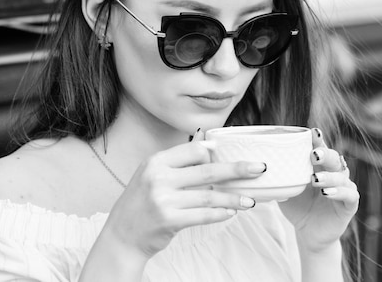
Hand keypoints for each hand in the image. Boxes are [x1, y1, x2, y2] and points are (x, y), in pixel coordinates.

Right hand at [101, 135, 265, 258]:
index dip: (216, 152)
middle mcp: (159, 177)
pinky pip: (204, 215)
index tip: (234, 153)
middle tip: (260, 168)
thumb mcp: (152, 175)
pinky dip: (220, 213)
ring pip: (210, 195)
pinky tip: (231, 212)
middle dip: (237, 169)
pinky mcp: (169, 220)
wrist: (121, 236)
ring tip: (250, 200)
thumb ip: (178, 162)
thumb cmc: (142, 203)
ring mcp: (163, 199)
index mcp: (156, 161)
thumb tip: (209, 145)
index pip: (194, 150)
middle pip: (208, 170)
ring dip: (234, 197)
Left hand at [278, 128, 358, 251]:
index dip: (318, 140)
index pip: (320, 148)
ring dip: (329, 176)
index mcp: (320, 166)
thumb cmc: (297, 206)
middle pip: (334, 158)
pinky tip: (327, 193)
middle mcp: (335, 173)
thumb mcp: (287, 189)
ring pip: (341, 176)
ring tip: (315, 179)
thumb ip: (280, 175)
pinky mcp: (350, 204)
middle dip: (324, 154)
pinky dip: (339, 192)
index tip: (313, 132)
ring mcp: (345, 187)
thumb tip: (259, 162)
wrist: (308, 232)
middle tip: (313, 155)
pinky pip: (349, 195)